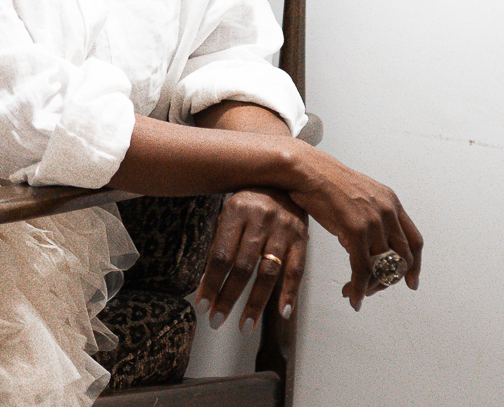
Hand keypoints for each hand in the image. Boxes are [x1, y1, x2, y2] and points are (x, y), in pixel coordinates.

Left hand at [194, 187, 308, 332]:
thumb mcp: (229, 211)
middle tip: (216, 320)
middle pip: (242, 267)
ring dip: (255, 303)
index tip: (202, 305)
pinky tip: (282, 312)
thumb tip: (207, 282)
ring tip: (245, 325)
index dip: (211, 282)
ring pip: (268, 273)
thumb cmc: (249, 199)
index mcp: (236, 210)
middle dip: (228, 297)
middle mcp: (261, 219)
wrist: (284, 177)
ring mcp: (284, 229)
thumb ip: (220, 241)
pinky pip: (296, 270)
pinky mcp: (302, 238)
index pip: (220, 255)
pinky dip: (289, 293)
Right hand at [286, 148, 421, 310]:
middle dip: (389, 280)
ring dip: (370, 288)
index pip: (415, 241)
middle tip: (374, 290)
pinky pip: (362, 269)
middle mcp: (388, 211)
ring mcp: (373, 221)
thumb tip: (371, 243)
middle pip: (402, 259)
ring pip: (382, 268)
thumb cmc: (325, 182)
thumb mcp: (360, 195)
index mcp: (392, 202)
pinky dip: (359, 287)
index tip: (410, 281)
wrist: (306, 170)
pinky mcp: (354, 230)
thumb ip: (372, 216)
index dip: (416, 266)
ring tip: (355, 293)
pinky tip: (352, 295)